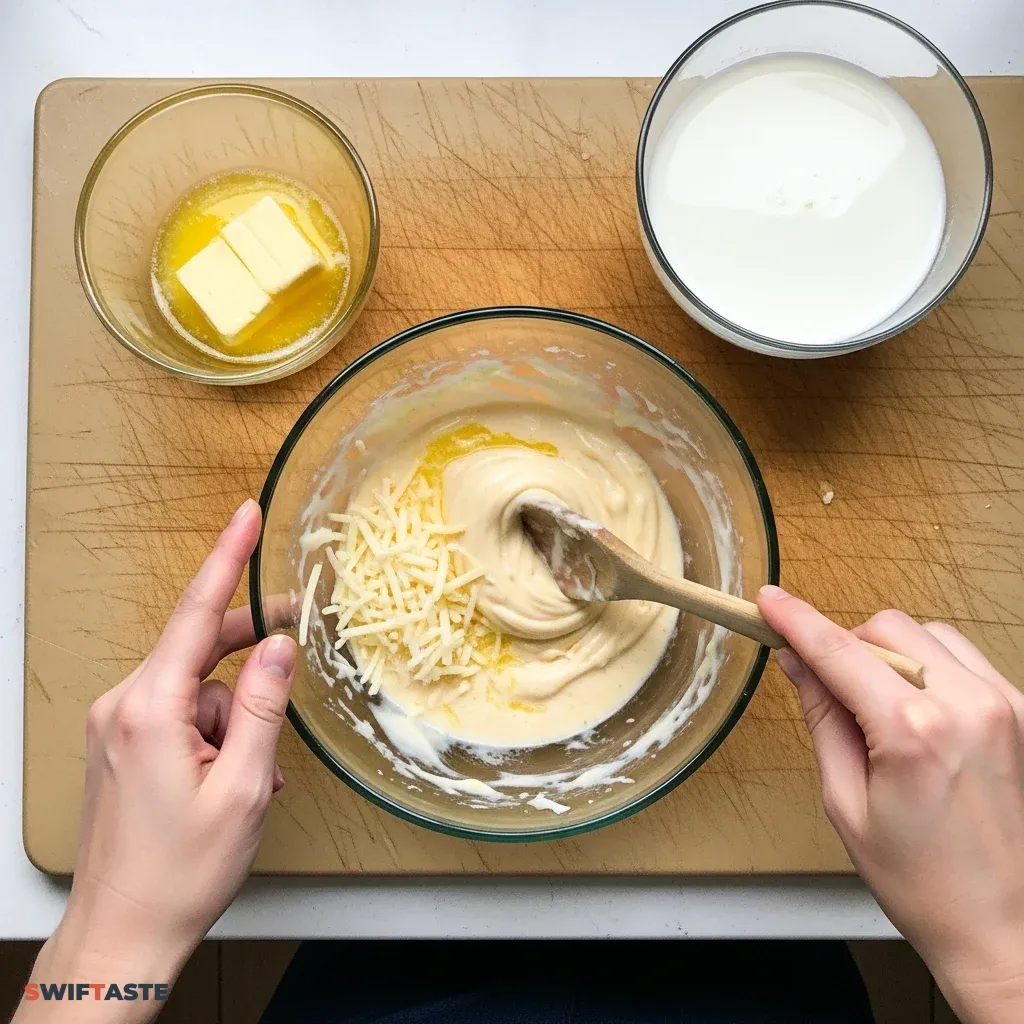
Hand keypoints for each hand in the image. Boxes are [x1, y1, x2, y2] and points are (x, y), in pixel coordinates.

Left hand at [17, 500, 295, 1021]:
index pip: (195, 615)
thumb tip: (277, 644)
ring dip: (234, 721)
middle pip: (200, 651)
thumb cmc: (180, 871)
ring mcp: (118, 724)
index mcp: (150, 710)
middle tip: (293, 650)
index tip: (246, 516)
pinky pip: (180, 713)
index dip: (227, 559)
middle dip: (249, 663)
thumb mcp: (241, 788)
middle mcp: (124, 706)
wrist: (123, 932)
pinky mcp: (121, 742)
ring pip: (197, 688)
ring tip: (249, 777)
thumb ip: (262, 707)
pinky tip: (231, 776)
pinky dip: (214, 733)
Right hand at [759, 586, 1023, 1023]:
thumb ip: (823, 719)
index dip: (796, 621)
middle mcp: (967, 705)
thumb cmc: (923, 882)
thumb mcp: (845, 803)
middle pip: (885, 628)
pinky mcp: (1020, 712)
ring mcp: (1003, 704)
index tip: (769, 600)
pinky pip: (961, 657)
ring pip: (926, 633)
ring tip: (879, 709)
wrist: (1003, 926)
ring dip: (890, 653)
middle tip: (829, 689)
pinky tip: (917, 711)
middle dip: (846, 645)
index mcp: (915, 732)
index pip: (838, 652)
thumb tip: (798, 664)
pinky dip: (928, 666)